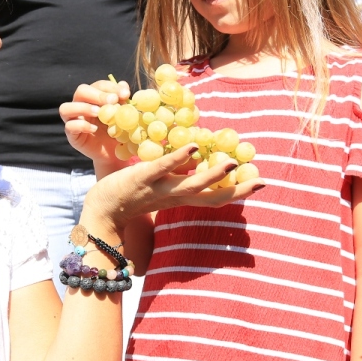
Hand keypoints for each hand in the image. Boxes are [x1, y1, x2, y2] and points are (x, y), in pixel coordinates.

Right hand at [61, 78, 130, 173]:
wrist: (114, 154)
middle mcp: (81, 105)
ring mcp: (73, 120)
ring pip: (66, 108)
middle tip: (113, 101)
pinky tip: (94, 128)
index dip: (111, 87)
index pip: (98, 85)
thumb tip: (123, 84)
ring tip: (99, 113)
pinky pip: (69, 127)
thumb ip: (123, 101)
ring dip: (83, 107)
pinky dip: (81, 125)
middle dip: (97, 94)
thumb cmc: (119, 132)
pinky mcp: (72, 135)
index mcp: (94, 98)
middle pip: (80, 91)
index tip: (125, 94)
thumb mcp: (124, 116)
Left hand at [80, 144, 262, 232]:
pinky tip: (192, 147)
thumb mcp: (160, 189)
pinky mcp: (142, 178)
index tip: (261, 183)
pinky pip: (162, 168)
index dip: (238, 191)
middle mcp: (175, 197)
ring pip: (191, 185)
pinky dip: (177, 158)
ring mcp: (159, 188)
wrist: (100, 213)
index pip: (215, 198)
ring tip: (232, 163)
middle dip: (237, 190)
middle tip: (261, 181)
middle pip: (212, 197)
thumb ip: (178, 178)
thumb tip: (195, 161)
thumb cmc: (129, 200)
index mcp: (180, 199)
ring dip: (212, 175)